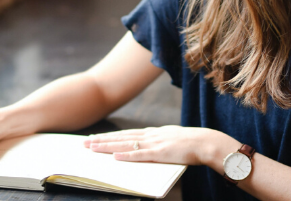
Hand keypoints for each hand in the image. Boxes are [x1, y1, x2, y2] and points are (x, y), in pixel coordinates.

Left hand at [83, 125, 216, 165]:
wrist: (205, 142)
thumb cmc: (190, 144)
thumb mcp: (171, 139)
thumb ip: (158, 142)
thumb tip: (148, 147)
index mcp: (152, 132)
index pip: (126, 134)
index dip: (110, 136)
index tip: (95, 138)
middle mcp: (150, 135)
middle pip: (120, 137)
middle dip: (102, 140)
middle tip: (85, 143)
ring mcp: (154, 143)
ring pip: (125, 144)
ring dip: (108, 146)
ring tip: (92, 148)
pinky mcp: (159, 153)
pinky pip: (139, 155)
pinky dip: (126, 155)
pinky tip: (114, 156)